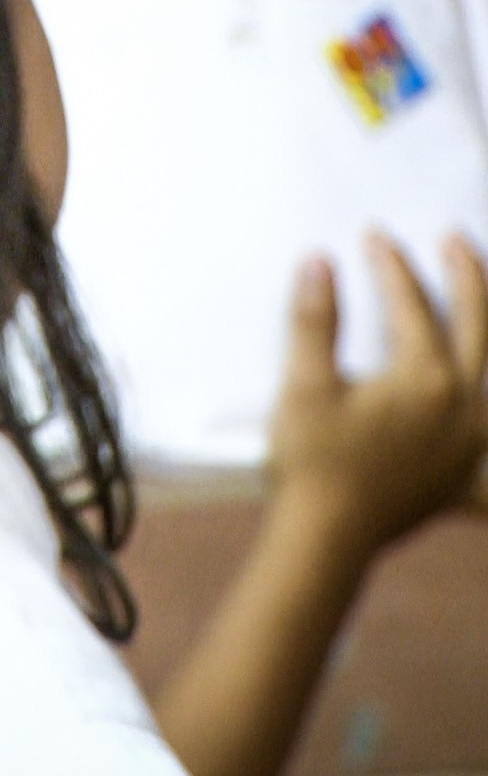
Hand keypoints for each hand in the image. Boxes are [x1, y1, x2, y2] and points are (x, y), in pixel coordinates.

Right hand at [266, 233, 487, 558]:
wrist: (324, 538)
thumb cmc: (313, 462)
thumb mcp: (305, 385)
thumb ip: (315, 320)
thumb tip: (319, 262)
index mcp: (426, 376)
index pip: (411, 305)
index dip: (393, 266)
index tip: (375, 236)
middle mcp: (462, 404)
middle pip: (478, 325)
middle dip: (468, 277)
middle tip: (453, 241)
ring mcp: (469, 445)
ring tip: (484, 315)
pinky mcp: (459, 482)